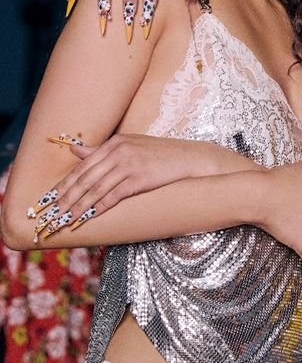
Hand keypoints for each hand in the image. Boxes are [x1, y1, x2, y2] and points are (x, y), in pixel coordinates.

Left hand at [36, 134, 247, 235]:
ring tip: (65, 219)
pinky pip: (113, 196)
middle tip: (50, 213)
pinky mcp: (139, 178)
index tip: (48, 198)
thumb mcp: (131, 146)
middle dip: (65, 198)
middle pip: (85, 178)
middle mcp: (119, 151)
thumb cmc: (162, 154)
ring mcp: (129, 164)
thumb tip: (74, 150)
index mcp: (114, 143)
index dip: (63, 184)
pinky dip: (98, 207)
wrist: (192, 159)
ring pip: (95, 189)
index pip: (82, 166)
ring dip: (78, 207)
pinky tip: (88, 216)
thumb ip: (101, 150)